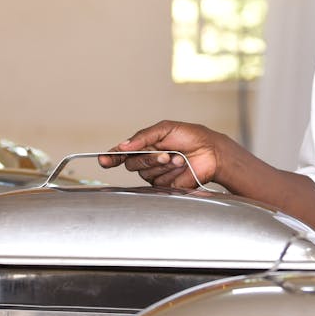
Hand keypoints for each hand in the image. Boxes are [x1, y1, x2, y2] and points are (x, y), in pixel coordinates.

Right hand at [100, 120, 244, 188]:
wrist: (210, 151)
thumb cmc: (190, 137)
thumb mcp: (166, 129)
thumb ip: (143, 136)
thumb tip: (124, 145)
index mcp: (144, 145)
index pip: (121, 154)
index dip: (110, 158)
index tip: (103, 160)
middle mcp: (146, 161)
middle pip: (132, 164)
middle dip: (149, 158)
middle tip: (166, 153)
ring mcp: (155, 174)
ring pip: (146, 173)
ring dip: (163, 164)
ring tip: (179, 158)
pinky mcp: (165, 186)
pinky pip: (159, 182)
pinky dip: (171, 173)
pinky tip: (182, 166)